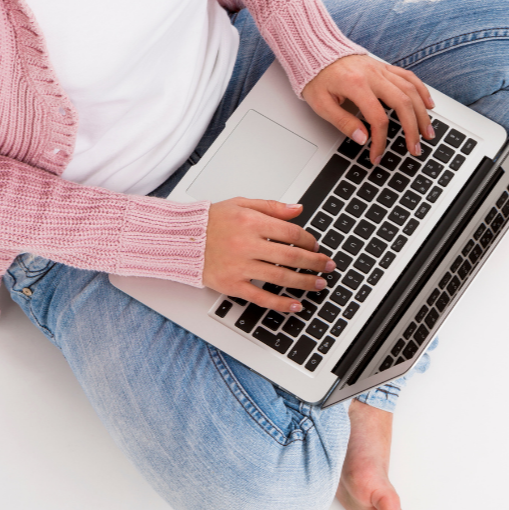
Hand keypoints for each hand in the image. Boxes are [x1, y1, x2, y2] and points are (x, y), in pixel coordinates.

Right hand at [203, 198, 334, 311]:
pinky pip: (260, 297)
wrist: (180, 239)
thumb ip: (271, 206)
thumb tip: (298, 209)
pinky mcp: (231, 284)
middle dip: (315, 262)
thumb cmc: (210, 221)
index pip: (291, 233)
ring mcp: (240, 267)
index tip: (316, 246)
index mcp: (251, 222)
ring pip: (280, 277)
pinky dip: (280, 303)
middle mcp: (247, 245)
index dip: (309, 240)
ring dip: (304, 282)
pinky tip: (295, 305)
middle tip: (328, 266)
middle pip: (291, 256)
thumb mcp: (241, 204)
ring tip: (319, 284)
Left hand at [302, 54, 436, 165]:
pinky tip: (429, 105)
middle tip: (415, 148)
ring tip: (427, 133)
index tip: (377, 155)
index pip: (377, 118)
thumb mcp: (321, 104)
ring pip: (411, 90)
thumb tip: (362, 139)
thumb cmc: (317, 77)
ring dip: (422, 113)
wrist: (316, 51)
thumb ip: (343, 122)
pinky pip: (409, 77)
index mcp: (356, 85)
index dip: (380, 140)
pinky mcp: (384, 67)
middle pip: (402, 103)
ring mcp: (381, 70)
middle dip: (412, 129)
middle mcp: (373, 75)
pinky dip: (422, 91)